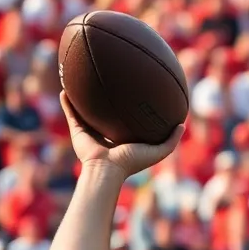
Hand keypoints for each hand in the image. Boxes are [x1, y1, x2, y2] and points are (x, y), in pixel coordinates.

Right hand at [60, 91, 184, 178]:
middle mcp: (106, 133)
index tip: (136, 92)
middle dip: (107, 99)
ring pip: (86, 110)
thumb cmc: (132, 162)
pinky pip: (71, 113)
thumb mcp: (159, 151)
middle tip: (111, 80)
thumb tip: (183, 124)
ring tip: (82, 79)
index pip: (127, 120)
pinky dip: (67, 102)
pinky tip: (65, 87)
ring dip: (83, 97)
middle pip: (106, 113)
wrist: (108, 170)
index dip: (131, 108)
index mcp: (124, 137)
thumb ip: (172, 140)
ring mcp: (91, 132)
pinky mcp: (78, 131)